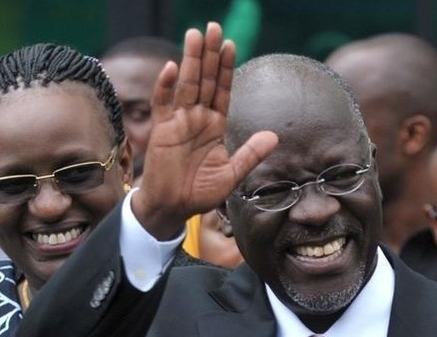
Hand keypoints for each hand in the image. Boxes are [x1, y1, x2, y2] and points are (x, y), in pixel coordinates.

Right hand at [131, 22, 277, 239]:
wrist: (173, 208)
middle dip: (210, 54)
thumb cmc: (200, 193)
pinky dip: (166, 86)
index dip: (226, 68)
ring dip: (191, 60)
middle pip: (205, 80)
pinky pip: (163, 104)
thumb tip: (274, 136)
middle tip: (214, 27)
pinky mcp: (162, 131)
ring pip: (186, 84)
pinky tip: (173, 68)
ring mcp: (178, 122)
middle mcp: (197, 118)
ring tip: (195, 35)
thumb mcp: (231, 174)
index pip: (223, 90)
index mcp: (215, 126)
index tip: (231, 45)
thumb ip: (250, 154)